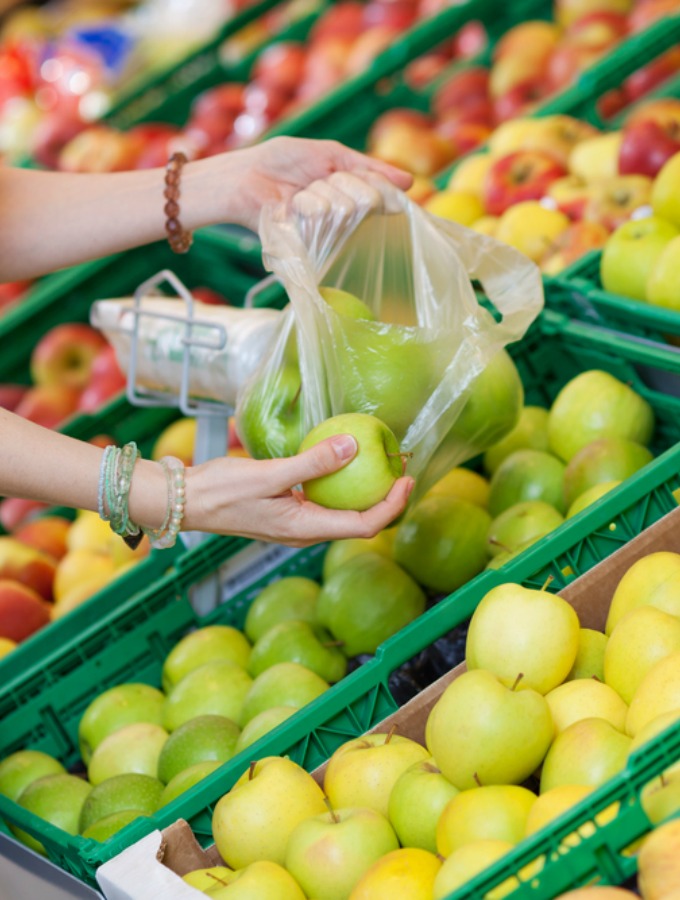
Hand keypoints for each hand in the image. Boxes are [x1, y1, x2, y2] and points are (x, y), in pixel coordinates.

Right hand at [184, 434, 413, 546]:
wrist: (186, 501)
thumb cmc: (222, 491)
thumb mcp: (269, 474)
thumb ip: (312, 463)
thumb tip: (353, 447)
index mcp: (306, 529)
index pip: (365, 525)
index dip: (392, 505)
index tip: (407, 479)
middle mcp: (306, 532)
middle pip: (360, 523)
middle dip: (386, 499)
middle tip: (402, 468)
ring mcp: (296, 524)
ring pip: (343, 513)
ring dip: (366, 493)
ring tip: (380, 465)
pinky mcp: (287, 513)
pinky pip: (324, 503)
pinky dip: (341, 487)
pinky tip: (342, 463)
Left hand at [226, 136, 412, 230]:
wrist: (247, 177)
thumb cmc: (284, 162)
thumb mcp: (330, 154)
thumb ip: (367, 166)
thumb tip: (409, 182)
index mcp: (350, 194)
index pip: (380, 194)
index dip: (380, 189)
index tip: (380, 188)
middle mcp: (343, 215)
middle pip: (364, 200)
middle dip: (339, 183)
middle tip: (316, 180)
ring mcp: (327, 230)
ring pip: (342, 209)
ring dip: (317, 192)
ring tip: (298, 193)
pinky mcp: (310, 242)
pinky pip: (323, 221)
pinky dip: (307, 206)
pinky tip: (292, 206)